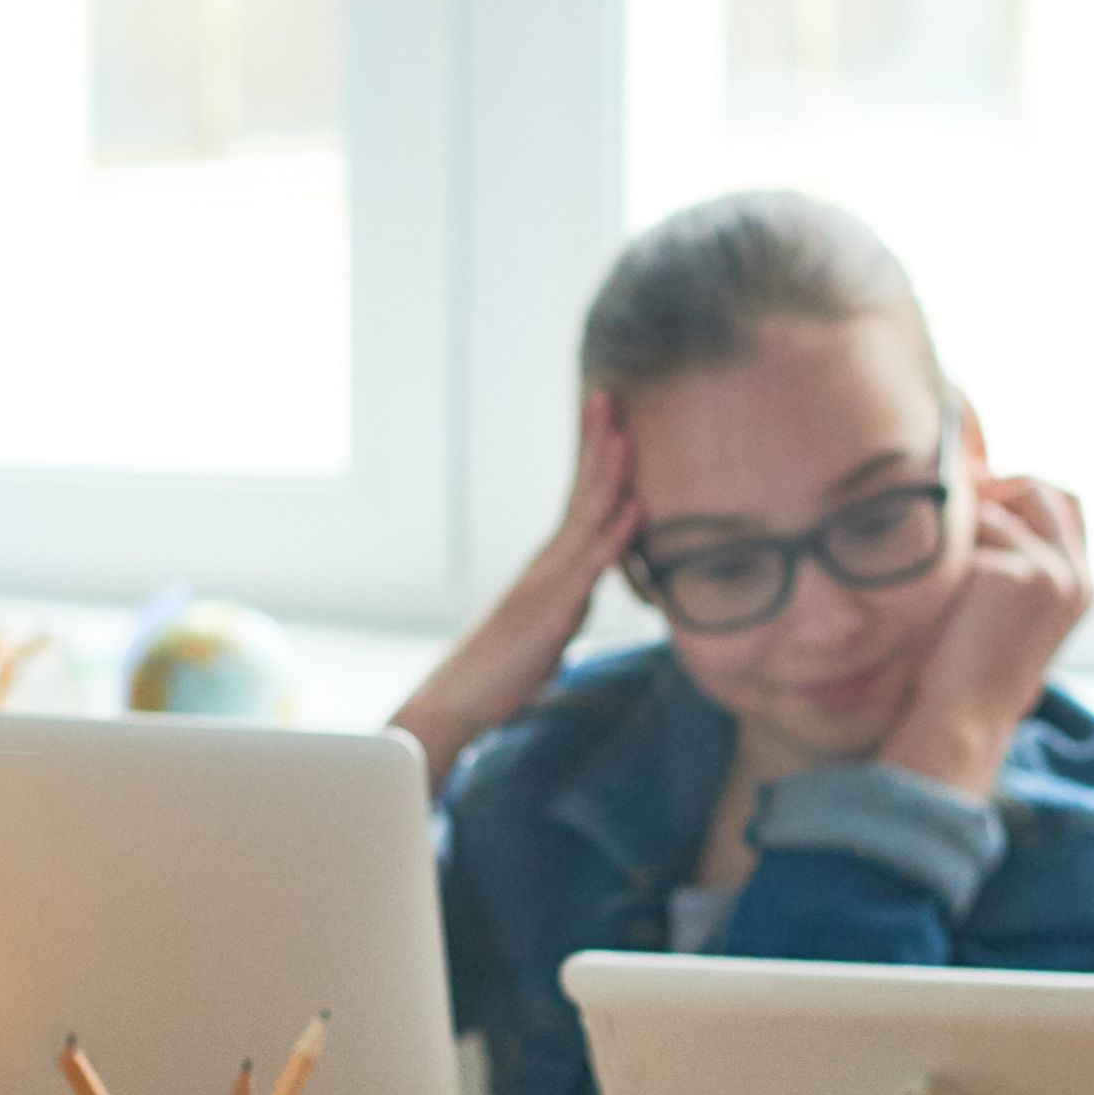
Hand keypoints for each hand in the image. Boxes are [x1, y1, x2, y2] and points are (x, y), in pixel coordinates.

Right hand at [393, 394, 647, 785]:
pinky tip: (634, 510)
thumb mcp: (549, 626)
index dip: (594, 456)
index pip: (578, 498)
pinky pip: (590, 568)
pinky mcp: (554, 610)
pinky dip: (614, 536)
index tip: (608, 414)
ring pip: (584, 518)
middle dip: (596, 443)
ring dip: (607, 474)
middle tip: (609, 395)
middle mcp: (549, 561)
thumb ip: (571, 599)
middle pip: (579, 491)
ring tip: (622, 432)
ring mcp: (550, 581)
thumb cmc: (503, 670)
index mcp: (550, 562)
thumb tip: (590, 587)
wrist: (459, 699)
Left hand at [873, 469, 1093, 805]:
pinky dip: (949, 552)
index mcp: (1080, 585)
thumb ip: (1011, 557)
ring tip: (940, 570)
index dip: (1018, 490)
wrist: (959, 716)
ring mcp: (1054, 573)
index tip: (975, 497)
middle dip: (996, 488)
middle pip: (1042, 491)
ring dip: (963, 527)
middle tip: (952, 504)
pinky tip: (936, 589)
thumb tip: (979, 492)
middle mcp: (1077, 576)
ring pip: (1000, 508)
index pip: (1065, 505)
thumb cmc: (965, 667)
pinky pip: (973, 530)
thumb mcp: (1002, 607)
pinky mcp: (1023, 574)